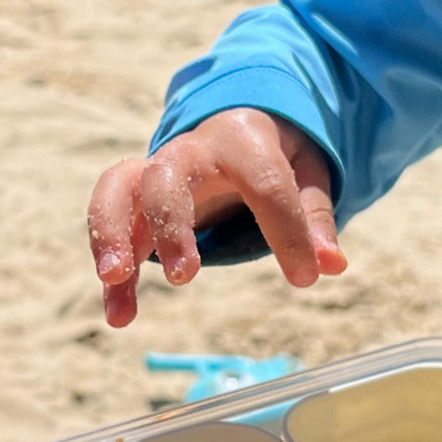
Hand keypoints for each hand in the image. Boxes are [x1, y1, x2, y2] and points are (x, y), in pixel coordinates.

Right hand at [87, 107, 346, 326]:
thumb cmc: (273, 154)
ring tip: (114, 281)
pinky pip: (112, 226)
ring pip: (118, 190)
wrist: (232, 124)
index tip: (305, 278)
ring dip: (110, 233)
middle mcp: (191, 151)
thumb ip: (314, 215)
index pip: (265, 182)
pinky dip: (112, 270)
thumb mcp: (306, 172)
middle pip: (167, 176)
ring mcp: (156, 174)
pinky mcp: (136, 203)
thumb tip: (331, 265)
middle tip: (183, 277)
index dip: (286, 231)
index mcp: (244, 139)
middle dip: (170, 224)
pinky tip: (118, 317)